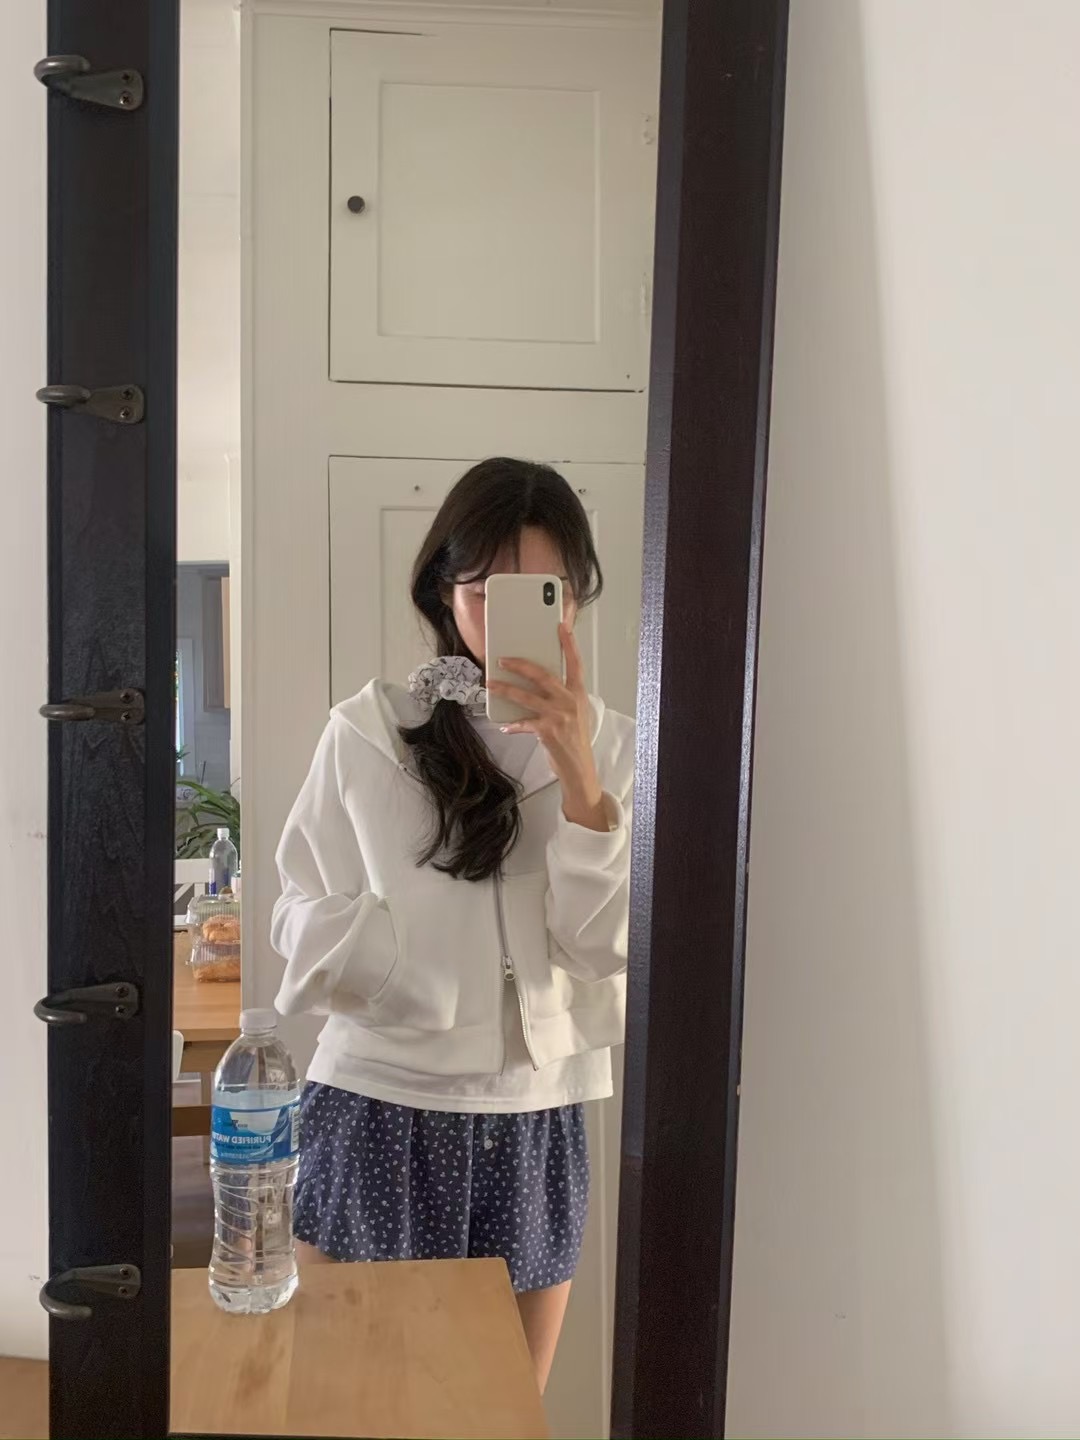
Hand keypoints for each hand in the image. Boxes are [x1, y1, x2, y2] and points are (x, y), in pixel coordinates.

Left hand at [487, 625, 609, 831]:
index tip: (561, 626)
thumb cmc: (574, 739)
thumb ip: (561, 696)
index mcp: (578, 694)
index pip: (575, 663)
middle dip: (520, 665)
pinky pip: (524, 722)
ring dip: (505, 690)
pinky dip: (512, 724)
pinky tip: (504, 725)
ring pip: (526, 696)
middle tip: (502, 660)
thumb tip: (535, 682)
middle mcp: (569, 701)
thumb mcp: (575, 712)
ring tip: (490, 685)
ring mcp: (558, 716)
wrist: (578, 767)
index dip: (569, 644)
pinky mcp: (547, 731)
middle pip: (542, 675)